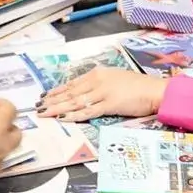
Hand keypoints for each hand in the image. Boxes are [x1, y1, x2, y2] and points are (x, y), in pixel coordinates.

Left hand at [36, 68, 167, 121]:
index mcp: (98, 73)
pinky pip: (88, 111)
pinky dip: (74, 115)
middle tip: (37, 107)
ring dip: (58, 108)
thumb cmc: (138, 86)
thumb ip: (99, 85)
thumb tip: (85, 93)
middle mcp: (97, 80)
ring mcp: (103, 92)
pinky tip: (63, 118)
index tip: (45, 96)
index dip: (57, 91)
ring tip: (44, 113)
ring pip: (75, 101)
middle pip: (70, 92)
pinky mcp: (110, 104)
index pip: (72, 83)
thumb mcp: (115, 80)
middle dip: (52, 100)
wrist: (155, 90)